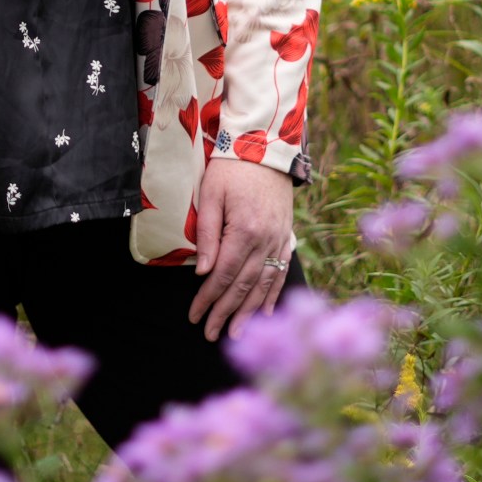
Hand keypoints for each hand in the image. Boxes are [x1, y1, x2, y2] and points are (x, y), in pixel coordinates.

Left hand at [187, 157, 294, 341]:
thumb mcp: (211, 195)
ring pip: (265, 283)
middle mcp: (266, 239)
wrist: (266, 147)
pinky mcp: (286, 235)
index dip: (208, 298)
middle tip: (211, 334)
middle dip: (226, 312)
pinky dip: (273, 294)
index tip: (195, 316)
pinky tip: (265, 312)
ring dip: (249, 311)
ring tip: (237, 334)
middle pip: (244, 285)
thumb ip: (208, 234)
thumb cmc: (231, 169)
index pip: (224, 274)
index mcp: (245, 229)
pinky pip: (281, 271)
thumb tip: (203, 272)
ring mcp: (280, 239)